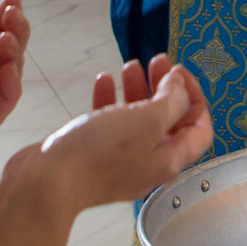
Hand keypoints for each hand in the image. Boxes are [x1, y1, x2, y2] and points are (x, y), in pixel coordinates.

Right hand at [24, 57, 213, 216]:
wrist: (47, 184)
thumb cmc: (100, 153)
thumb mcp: (147, 120)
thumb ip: (171, 101)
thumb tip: (180, 87)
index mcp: (169, 159)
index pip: (199, 128)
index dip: (195, 97)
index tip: (180, 72)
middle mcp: (149, 163)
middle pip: (168, 121)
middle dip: (165, 88)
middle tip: (156, 62)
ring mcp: (120, 161)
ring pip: (138, 120)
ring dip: (137, 90)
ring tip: (129, 65)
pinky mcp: (94, 157)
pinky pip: (109, 125)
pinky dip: (109, 101)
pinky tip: (102, 82)